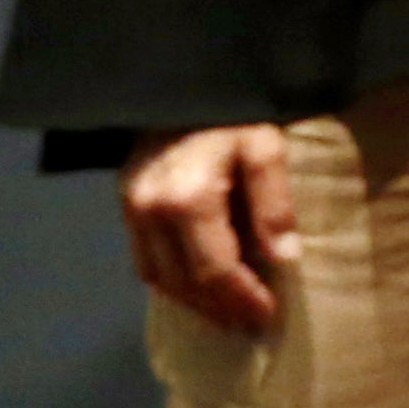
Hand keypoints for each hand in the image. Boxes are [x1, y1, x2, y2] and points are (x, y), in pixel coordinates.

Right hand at [119, 126, 295, 335]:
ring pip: (158, 277)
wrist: (183, 80)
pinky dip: (172, 282)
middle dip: (219, 311)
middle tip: (251, 327)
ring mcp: (130, 210)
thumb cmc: (234, 110)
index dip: (241, 299)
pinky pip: (144, 260)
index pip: (214, 269)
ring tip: (229, 317)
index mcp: (188, 199)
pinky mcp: (124, 205)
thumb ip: (273, 202)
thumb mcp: (266, 145)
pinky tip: (199, 289)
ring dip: (194, 303)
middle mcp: (150, 212)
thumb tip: (284, 258)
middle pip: (183, 282)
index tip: (267, 318)